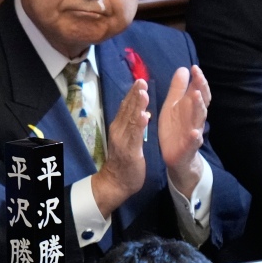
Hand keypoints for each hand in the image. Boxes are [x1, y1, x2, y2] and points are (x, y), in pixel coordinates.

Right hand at [91, 79, 150, 217]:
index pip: (126, 107)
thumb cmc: (124, 161)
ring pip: (131, 120)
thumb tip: (141, 110)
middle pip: (127, 110)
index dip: (132, 94)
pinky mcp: (130, 151)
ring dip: (137, 106)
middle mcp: (119, 131)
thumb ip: (132, 125)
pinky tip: (145, 116)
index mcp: (119, 127)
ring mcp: (123, 141)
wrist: (116, 182)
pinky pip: (135, 136)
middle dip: (135, 95)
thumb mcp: (128, 139)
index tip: (139, 80)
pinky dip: (140, 125)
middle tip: (141, 81)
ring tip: (143, 93)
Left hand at [157, 66, 208, 196]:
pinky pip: (193, 143)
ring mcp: (193, 133)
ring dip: (199, 107)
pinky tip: (196, 133)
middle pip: (201, 103)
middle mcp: (195, 119)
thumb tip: (183, 68)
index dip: (199, 80)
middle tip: (198, 77)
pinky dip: (195, 138)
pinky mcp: (188, 148)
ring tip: (196, 96)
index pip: (199, 92)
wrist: (176, 155)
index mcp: (190, 108)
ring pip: (199, 119)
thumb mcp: (173, 106)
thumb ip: (178, 89)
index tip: (195, 67)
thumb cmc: (175, 127)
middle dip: (200, 90)